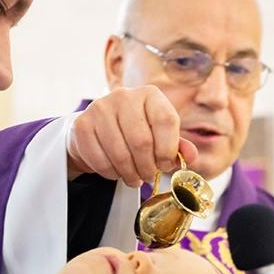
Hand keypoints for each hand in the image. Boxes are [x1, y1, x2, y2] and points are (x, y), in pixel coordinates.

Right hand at [67, 86, 198, 185]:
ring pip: (120, 153)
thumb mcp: (159, 135)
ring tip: (133, 178)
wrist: (96, 130)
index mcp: (150, 94)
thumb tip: (191, 156)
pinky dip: (111, 173)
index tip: (165, 165)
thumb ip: (176, 146)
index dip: (168, 150)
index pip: (166, 121)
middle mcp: (124, 96)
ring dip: (129, 173)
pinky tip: (116, 171)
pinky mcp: (82, 125)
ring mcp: (100, 108)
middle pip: (141, 141)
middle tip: (147, 176)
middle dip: (147, 167)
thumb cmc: (134, 133)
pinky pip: (100, 160)